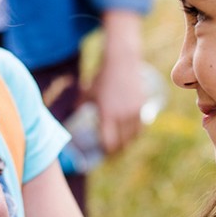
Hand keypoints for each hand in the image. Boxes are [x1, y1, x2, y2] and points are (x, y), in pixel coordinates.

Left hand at [91, 10, 145, 156]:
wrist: (122, 61)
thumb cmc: (102, 77)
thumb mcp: (87, 91)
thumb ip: (80, 104)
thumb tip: (72, 112)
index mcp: (107, 114)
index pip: (109, 142)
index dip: (106, 151)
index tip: (102, 154)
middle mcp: (122, 115)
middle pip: (122, 143)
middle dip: (117, 151)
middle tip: (111, 155)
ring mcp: (134, 111)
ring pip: (133, 136)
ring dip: (127, 144)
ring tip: (121, 147)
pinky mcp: (143, 106)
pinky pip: (140, 126)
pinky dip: (135, 133)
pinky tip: (130, 135)